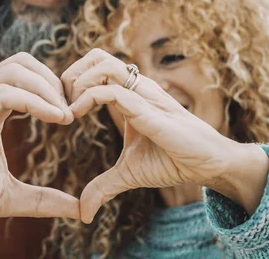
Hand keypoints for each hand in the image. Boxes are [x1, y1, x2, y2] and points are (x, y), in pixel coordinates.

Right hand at [0, 52, 78, 227]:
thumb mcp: (6, 196)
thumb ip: (42, 199)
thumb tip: (79, 209)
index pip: (29, 79)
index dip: (57, 92)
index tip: (77, 117)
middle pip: (25, 63)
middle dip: (55, 83)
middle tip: (73, 112)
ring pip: (16, 69)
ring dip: (48, 87)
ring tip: (65, 116)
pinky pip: (3, 92)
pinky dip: (34, 100)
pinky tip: (55, 118)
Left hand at [62, 49, 267, 222]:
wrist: (208, 166)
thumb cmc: (172, 162)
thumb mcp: (128, 173)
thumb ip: (103, 186)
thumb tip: (83, 212)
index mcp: (130, 95)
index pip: (96, 67)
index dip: (72, 81)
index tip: (61, 110)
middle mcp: (136, 89)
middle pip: (97, 56)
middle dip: (71, 73)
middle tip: (60, 102)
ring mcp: (144, 96)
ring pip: (105, 65)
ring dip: (78, 82)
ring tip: (69, 110)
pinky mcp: (150, 112)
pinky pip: (115, 92)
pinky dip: (88, 98)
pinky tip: (76, 116)